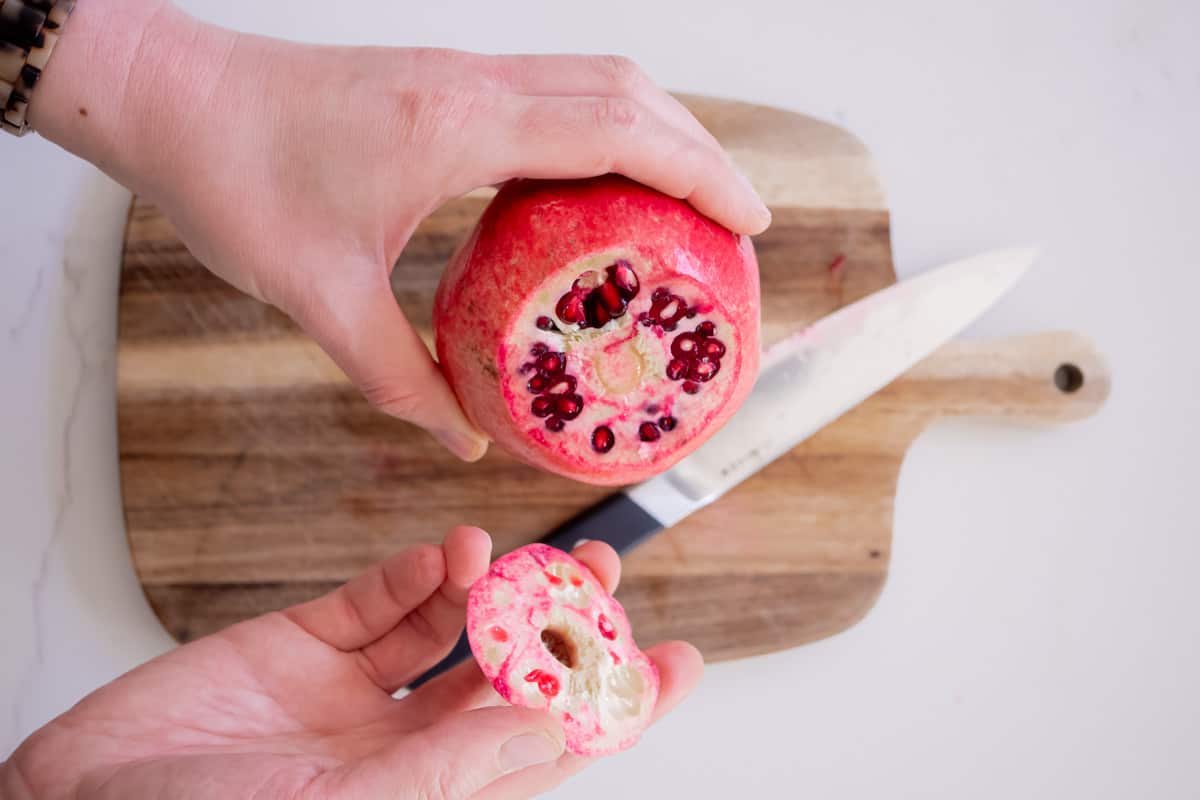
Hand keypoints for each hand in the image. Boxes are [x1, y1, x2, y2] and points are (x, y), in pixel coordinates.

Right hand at [2, 528, 702, 798]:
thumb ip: (452, 767)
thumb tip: (551, 723)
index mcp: (432, 796)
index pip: (552, 748)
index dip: (620, 706)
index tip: (682, 663)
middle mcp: (406, 747)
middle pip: (513, 676)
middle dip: (565, 624)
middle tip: (610, 573)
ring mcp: (356, 695)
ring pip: (455, 628)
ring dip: (497, 585)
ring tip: (523, 550)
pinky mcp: (305, 646)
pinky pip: (380, 602)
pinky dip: (419, 571)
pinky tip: (447, 551)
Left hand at [31, 0, 770, 460]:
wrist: (172, 97)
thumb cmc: (235, 180)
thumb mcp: (319, 297)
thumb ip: (400, 376)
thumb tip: (465, 437)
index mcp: (459, 129)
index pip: (617, 132)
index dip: (698, 173)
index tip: (748, 221)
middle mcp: (475, 85)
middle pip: (630, 91)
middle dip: (702, 150)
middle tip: (739, 221)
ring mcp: (462, 73)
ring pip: (599, 77)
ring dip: (661, 128)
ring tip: (693, 199)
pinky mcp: (446, 80)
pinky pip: (557, 87)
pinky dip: (609, 124)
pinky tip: (606, 180)